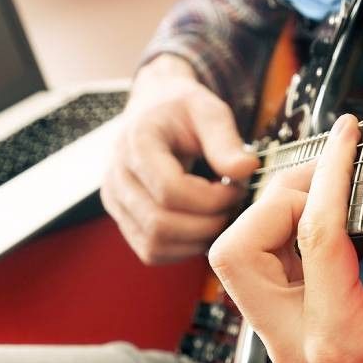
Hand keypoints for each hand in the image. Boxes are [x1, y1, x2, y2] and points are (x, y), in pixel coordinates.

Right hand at [101, 55, 258, 263]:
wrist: (155, 111)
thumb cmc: (183, 110)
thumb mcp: (208, 111)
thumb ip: (226, 140)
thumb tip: (247, 169)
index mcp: (136, 143)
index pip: (169, 190)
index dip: (211, 199)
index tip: (237, 187)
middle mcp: (117, 176)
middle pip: (159, 223)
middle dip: (207, 223)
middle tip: (233, 207)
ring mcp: (115, 202)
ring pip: (154, 244)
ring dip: (196, 240)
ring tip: (220, 217)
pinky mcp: (123, 220)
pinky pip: (151, 252)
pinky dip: (183, 249)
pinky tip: (203, 227)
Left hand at [208, 115, 362, 362]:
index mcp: (340, 336)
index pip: (314, 233)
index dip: (332, 172)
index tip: (348, 134)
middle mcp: (295, 346)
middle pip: (235, 253)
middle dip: (274, 202)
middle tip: (327, 178)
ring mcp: (285, 348)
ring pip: (239, 265)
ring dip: (273, 221)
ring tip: (329, 198)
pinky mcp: (289, 343)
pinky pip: (263, 279)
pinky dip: (284, 243)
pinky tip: (330, 227)